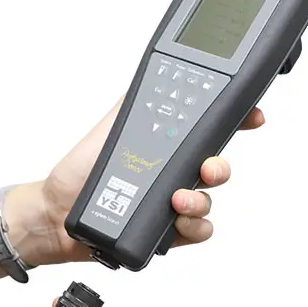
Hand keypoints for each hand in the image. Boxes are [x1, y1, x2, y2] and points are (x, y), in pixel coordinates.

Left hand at [6, 95, 264, 265]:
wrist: (55, 212)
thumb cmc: (78, 172)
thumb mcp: (108, 128)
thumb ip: (132, 104)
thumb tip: (155, 73)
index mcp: (164, 148)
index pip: (208, 134)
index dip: (235, 123)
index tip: (251, 116)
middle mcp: (172, 175)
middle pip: (217, 169)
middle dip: (220, 167)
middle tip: (207, 168)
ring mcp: (170, 205)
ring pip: (210, 202)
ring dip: (201, 201)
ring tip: (177, 199)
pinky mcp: (165, 233)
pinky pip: (197, 232)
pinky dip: (193, 228)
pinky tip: (175, 223)